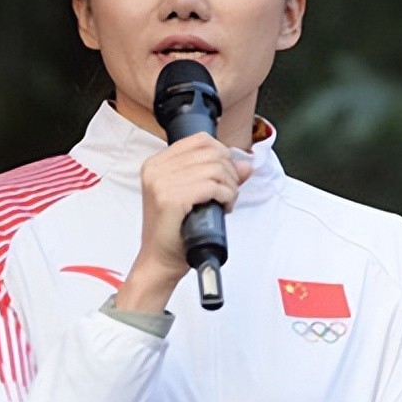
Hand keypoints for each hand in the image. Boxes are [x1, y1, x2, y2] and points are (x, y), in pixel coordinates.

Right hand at [117, 133, 252, 312]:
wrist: (161, 261)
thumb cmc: (176, 232)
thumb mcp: (196, 196)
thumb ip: (219, 176)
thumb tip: (246, 165)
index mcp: (157, 163)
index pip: (201, 141)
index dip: (223, 155)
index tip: (228, 176)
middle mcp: (156, 168)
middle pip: (211, 153)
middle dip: (230, 173)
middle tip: (229, 193)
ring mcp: (161, 182)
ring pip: (215, 169)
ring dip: (230, 187)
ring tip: (226, 203)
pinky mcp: (170, 198)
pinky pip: (213, 186)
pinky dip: (227, 196)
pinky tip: (224, 207)